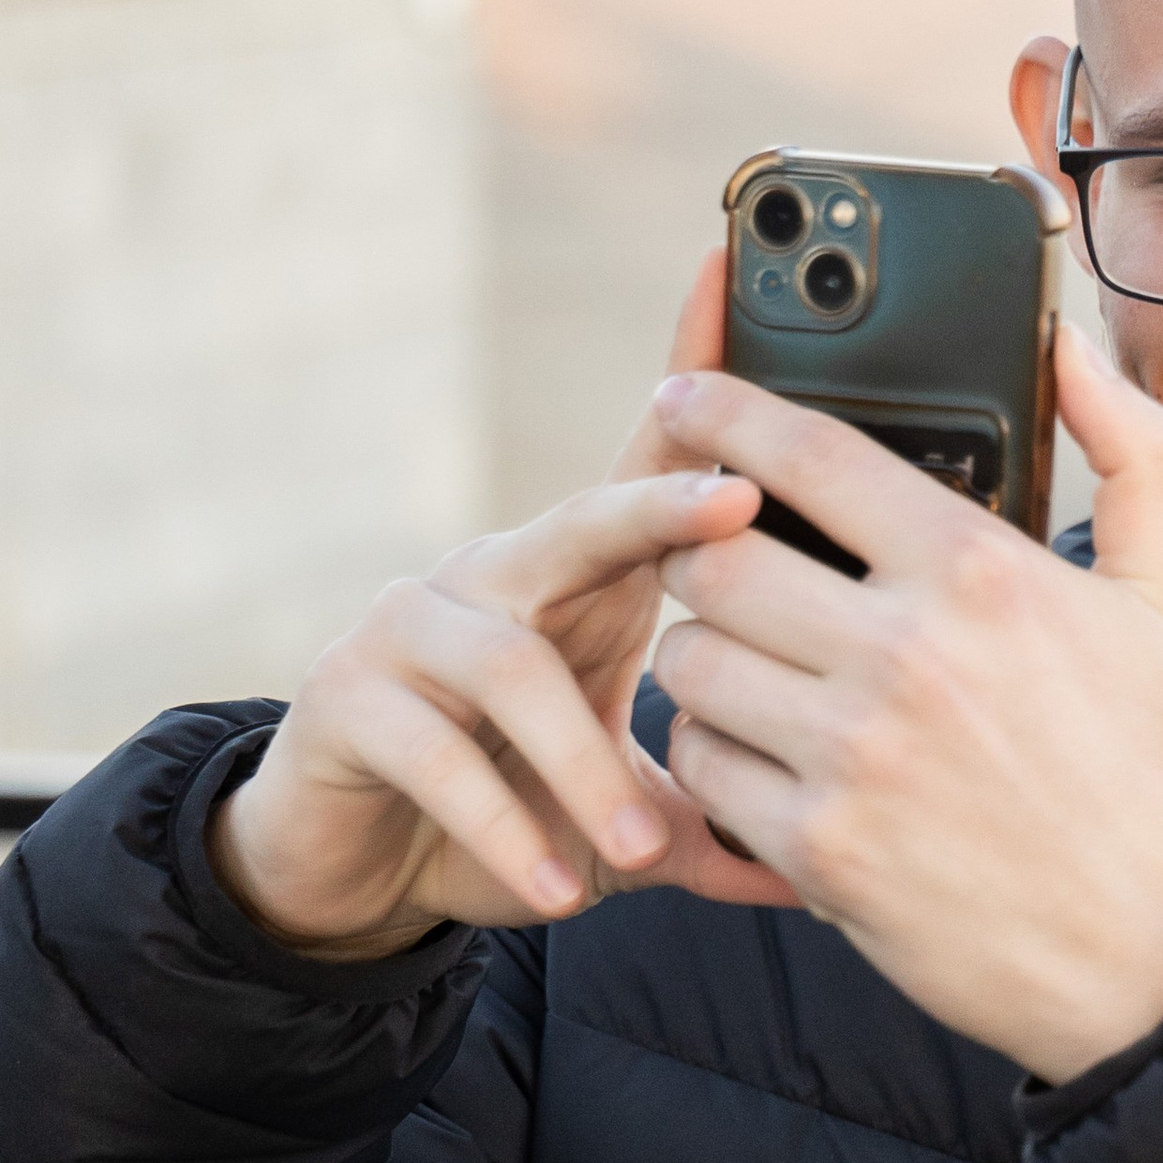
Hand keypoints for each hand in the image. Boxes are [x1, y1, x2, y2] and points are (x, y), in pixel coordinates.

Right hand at [211, 252, 801, 957]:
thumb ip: (708, 824)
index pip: (643, 467)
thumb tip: (815, 865)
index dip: (690, 380)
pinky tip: (557, 887)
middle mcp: (495, 579)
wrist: (352, 869)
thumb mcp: (622, 822)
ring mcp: (412, 628)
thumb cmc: (502, 814)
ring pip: (510, 666)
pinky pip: (434, 751)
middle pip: (584, 520)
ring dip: (584, 764)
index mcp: (576, 583)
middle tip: (737, 510)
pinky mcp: (347, 697)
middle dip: (660, 508)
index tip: (733, 275)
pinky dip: (504, 825)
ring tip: (638, 847)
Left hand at [651, 330, 1162, 1080]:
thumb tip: (1070, 347)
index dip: (721, 411)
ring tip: (743, 673)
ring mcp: (853, 755)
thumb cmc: (1156, 773)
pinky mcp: (817, 848)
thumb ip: (1133, 453)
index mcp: (981, 573)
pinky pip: (699, 769)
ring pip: (689, 662)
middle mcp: (906, 653)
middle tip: (721, 574)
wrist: (1150, 958)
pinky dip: (711, 760)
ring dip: (699, 660)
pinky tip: (758, 762)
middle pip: (716, 557)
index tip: (681, 399)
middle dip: (702, 558)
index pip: (809, 454)